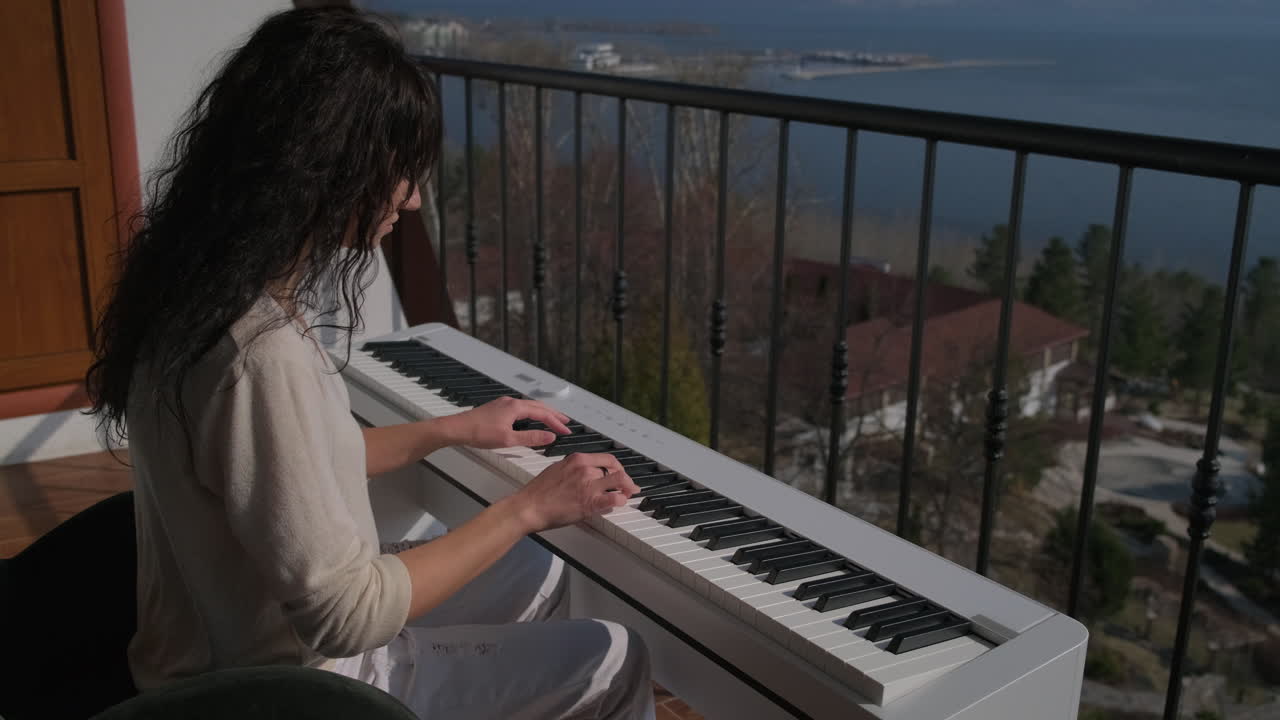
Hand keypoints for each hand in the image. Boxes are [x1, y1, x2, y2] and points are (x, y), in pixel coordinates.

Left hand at [449, 396, 571, 448]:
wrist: (457, 428)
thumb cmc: (478, 433)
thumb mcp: (508, 440)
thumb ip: (531, 438)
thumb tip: (550, 437)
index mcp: (516, 407)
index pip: (543, 414)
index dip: (556, 423)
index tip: (566, 431)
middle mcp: (511, 402)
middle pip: (538, 407)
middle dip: (553, 414)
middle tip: (566, 422)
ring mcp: (503, 404)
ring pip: (529, 406)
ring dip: (543, 413)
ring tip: (552, 420)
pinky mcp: (497, 409)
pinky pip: (520, 409)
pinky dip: (531, 413)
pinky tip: (530, 420)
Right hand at [514, 453, 640, 532]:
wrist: (528, 507)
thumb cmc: (538, 492)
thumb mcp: (556, 469)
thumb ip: (573, 468)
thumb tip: (585, 471)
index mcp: (577, 459)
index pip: (607, 458)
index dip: (618, 467)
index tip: (620, 473)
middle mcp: (585, 469)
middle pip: (616, 470)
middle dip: (625, 479)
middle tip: (629, 486)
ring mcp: (588, 486)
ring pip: (619, 481)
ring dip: (627, 488)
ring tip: (628, 494)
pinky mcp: (589, 503)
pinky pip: (614, 499)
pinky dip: (621, 501)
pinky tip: (619, 503)